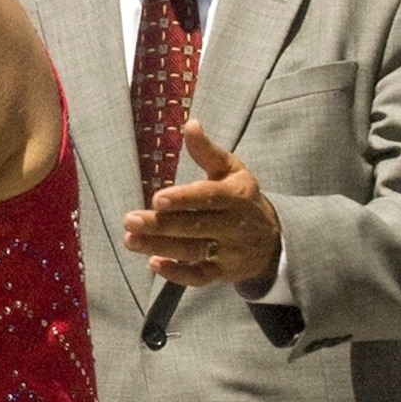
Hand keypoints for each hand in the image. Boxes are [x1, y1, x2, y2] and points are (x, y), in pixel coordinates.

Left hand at [122, 121, 280, 287]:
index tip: (157, 199)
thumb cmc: (240, 197)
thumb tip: (190, 124)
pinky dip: (177, 273)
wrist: (271, 240)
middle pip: (196, 226)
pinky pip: (200, 277)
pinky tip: (152, 263)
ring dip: (160, 247)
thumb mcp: (231, 170)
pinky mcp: (223, 273)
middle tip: (130, 220)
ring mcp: (230, 252)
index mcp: (237, 196)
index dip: (184, 199)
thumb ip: (207, 151)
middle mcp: (236, 225)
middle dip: (161, 225)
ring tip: (130, 240)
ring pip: (194, 252)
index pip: (209, 198)